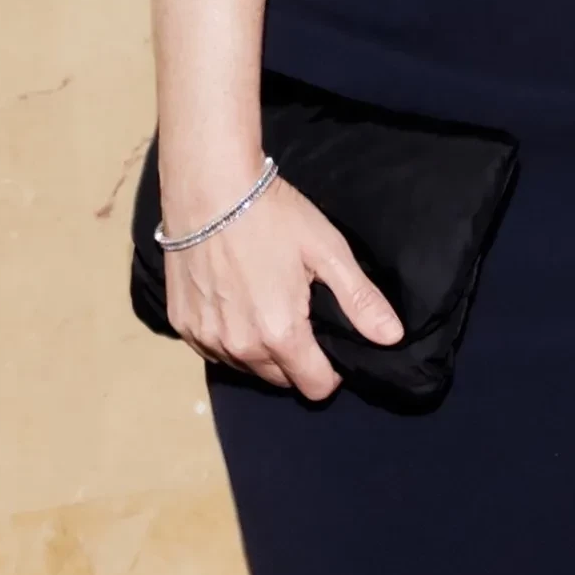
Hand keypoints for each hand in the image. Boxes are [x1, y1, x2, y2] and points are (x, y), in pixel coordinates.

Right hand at [159, 171, 401, 398]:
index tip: (329, 342)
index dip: (330, 371)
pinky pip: (214, 350)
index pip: (315, 388)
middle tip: (297, 315)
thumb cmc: (272, 215)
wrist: (209, 186)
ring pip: (245, 366)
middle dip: (295, 359)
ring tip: (264, 304)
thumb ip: (360, 300)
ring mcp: (206, 337)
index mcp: (281, 334)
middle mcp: (240, 347)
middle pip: (280, 380)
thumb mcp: (328, 251)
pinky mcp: (182, 324)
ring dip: (260, 349)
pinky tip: (234, 302)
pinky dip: (228, 336)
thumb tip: (393, 337)